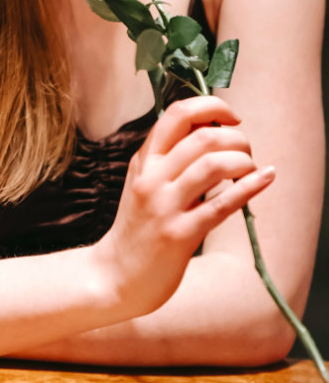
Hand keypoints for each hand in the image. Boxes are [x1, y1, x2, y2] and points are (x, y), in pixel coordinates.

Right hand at [95, 96, 274, 318]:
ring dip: (244, 160)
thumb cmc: (138, 227)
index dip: (212, 106)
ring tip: (250, 168)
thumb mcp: (143, 182)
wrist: (116, 275)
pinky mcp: (180, 235)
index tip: (231, 117)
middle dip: (236, 137)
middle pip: (203, 136)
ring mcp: (165, 206)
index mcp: (144, 160)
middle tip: (245, 151)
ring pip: (214, 165)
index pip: (176, 114)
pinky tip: (267, 177)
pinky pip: (223, 204)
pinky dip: (252, 186)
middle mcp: (152, 178)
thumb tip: (210, 129)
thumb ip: (168, 156)